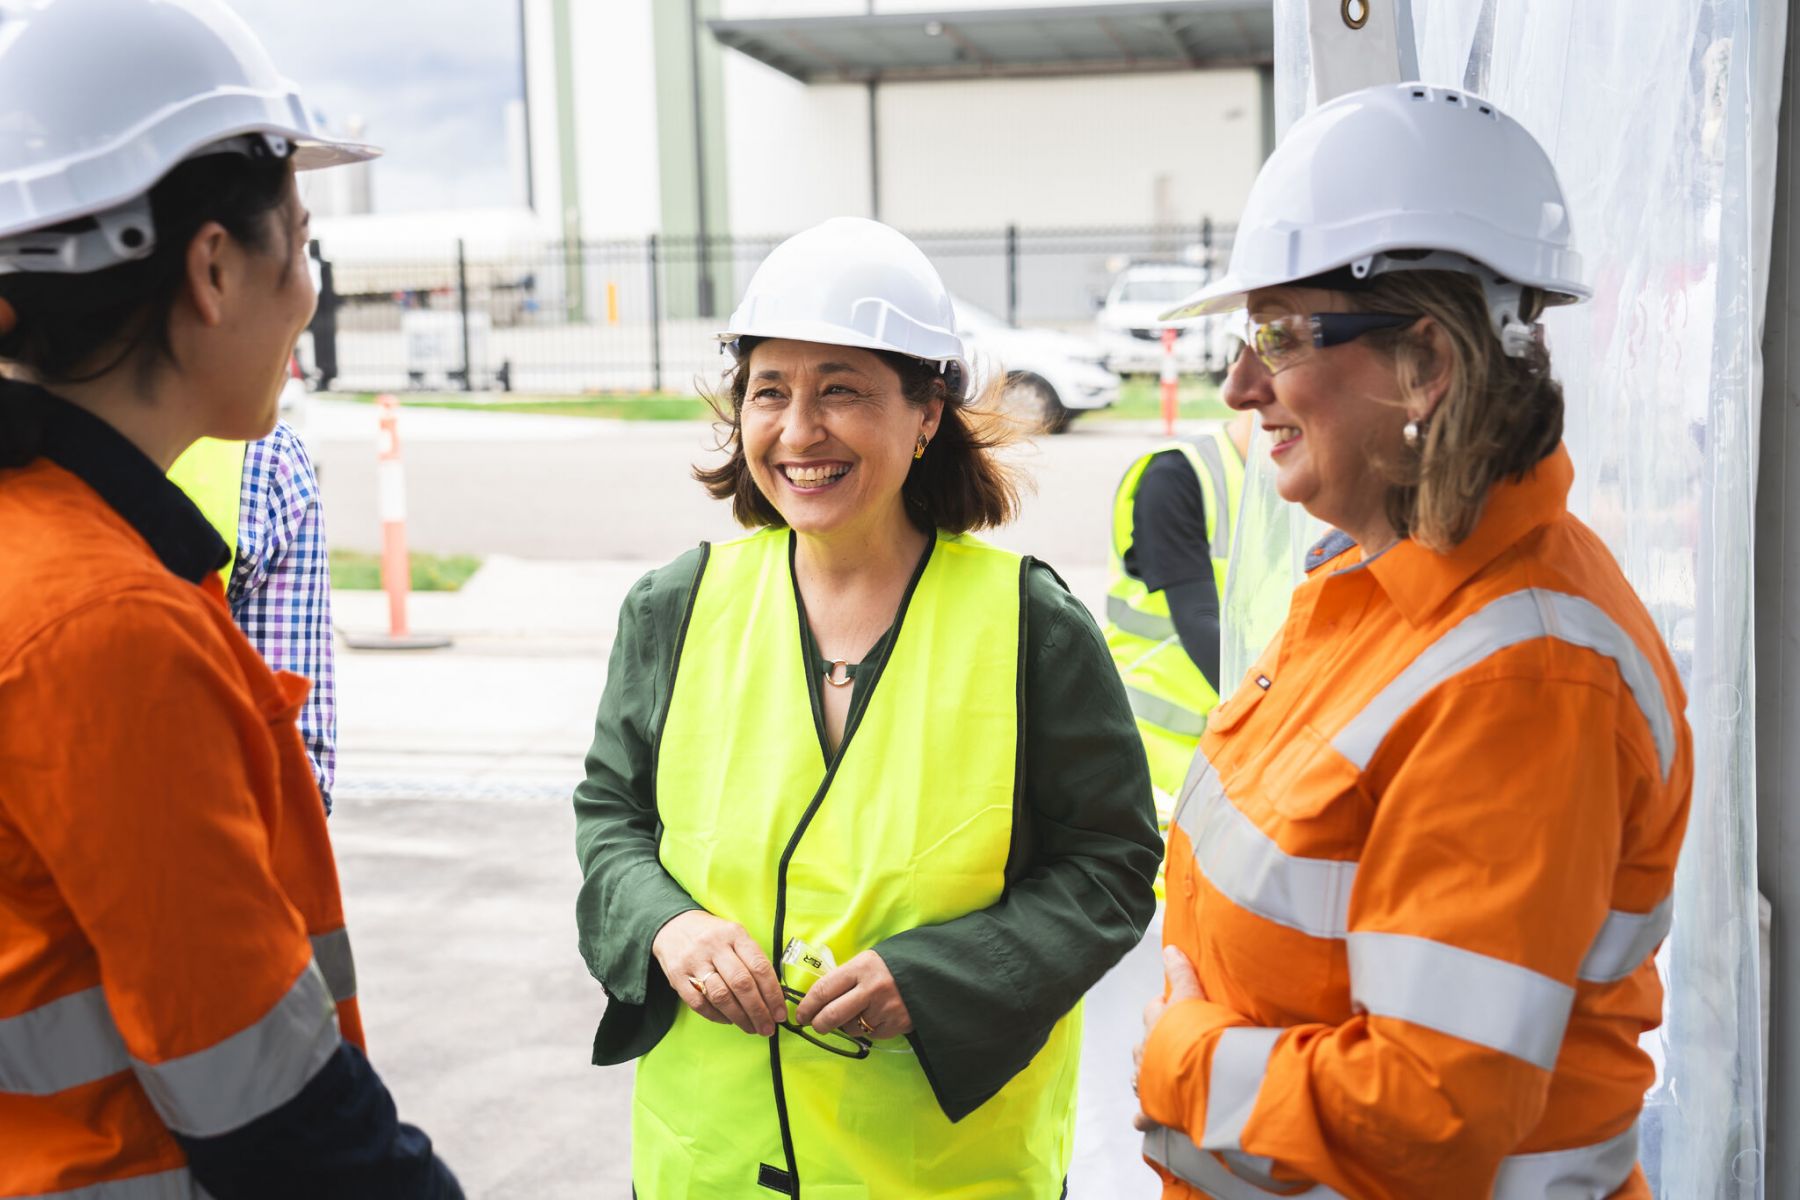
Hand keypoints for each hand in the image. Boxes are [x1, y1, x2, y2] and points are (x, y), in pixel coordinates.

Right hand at [651, 909, 784, 1036]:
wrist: (672, 926)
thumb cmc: (713, 935)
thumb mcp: (735, 935)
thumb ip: (752, 959)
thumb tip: (774, 995)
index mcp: (734, 934)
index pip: (759, 967)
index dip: (773, 994)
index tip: (780, 1013)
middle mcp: (714, 946)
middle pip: (741, 984)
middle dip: (758, 1011)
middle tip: (768, 1028)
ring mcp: (694, 961)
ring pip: (721, 996)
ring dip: (740, 1017)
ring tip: (752, 1028)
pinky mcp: (677, 977)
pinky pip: (699, 1003)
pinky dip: (717, 1016)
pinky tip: (729, 1020)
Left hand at [792, 949, 912, 1039]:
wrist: (929, 974)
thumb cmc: (890, 967)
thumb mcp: (866, 963)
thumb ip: (845, 978)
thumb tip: (817, 1000)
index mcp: (860, 968)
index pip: (824, 990)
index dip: (807, 1006)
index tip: (800, 1015)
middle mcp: (871, 988)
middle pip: (832, 1015)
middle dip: (819, 1024)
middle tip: (816, 1025)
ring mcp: (885, 1008)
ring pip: (850, 1028)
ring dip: (847, 1026)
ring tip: (856, 1013)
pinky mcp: (896, 1024)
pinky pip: (871, 1035)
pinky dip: (868, 1030)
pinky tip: (876, 1016)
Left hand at [1133, 945, 1205, 1131]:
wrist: (1202, 1075)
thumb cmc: (1204, 1034)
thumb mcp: (1195, 996)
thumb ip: (1182, 973)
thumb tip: (1169, 948)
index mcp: (1158, 1024)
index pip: (1154, 1008)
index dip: (1165, 1006)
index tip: (1173, 1005)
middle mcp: (1148, 1050)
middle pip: (1144, 1040)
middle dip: (1154, 1039)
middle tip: (1173, 1040)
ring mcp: (1149, 1080)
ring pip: (1139, 1073)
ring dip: (1148, 1072)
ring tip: (1161, 1074)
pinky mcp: (1154, 1109)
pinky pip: (1144, 1115)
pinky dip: (1144, 1117)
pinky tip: (1142, 1121)